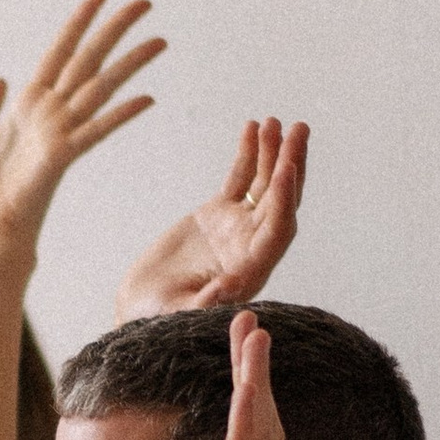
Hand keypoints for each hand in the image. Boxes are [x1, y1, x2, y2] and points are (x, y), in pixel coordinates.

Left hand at [0, 0, 162, 270]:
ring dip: (130, 63)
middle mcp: (51, 113)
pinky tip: (146, 97)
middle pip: (89, 61)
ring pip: (101, 88)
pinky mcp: (62, 156)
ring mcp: (60, 133)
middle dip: (115, 30)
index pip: (60, 52)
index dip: (79, 23)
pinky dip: (120, 114)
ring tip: (160, 40)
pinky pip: (96, 130)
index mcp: (30, 105)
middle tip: (145, 2)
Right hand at [115, 117, 307, 322]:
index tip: (286, 168)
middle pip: (280, 200)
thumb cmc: (157, 318)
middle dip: (290, 165)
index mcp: (251, 270)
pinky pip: (239, 179)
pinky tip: (252, 127)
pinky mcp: (218, 214)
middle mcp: (251, 246)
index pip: (277, 229)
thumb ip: (205, 303)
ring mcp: (237, 227)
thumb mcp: (177, 313)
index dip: (284, 199)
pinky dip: (247, 154)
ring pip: (263, 184)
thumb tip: (229, 288)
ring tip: (275, 121)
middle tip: (298, 130)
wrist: (141, 306)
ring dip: (272, 152)